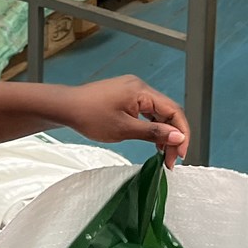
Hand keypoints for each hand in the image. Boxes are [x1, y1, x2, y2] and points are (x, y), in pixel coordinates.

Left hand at [60, 76, 190, 166]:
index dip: (182, 133)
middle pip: (167, 112)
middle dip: (173, 136)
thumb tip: (177, 136)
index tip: (180, 153)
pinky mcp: (126, 97)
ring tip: (163, 155)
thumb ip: (153, 133)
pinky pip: (147, 112)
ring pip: (158, 113)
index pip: (174, 110)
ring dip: (163, 133)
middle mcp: (140, 87)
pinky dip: (152, 127)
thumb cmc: (89, 115)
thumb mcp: (124, 129)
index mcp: (141, 91)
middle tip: (171, 160)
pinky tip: (153, 143)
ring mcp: (132, 91)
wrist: (65, 107)